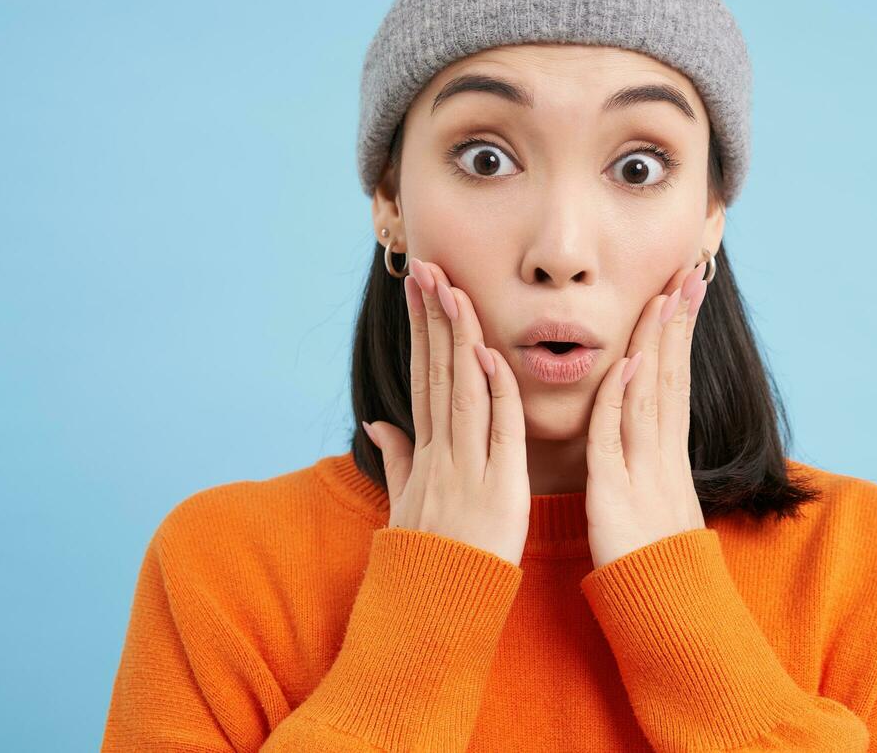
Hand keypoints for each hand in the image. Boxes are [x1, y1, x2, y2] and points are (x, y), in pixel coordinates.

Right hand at [360, 258, 531, 566]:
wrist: (435, 610)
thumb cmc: (428, 559)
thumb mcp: (405, 504)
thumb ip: (396, 459)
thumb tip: (378, 423)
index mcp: (426, 452)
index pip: (424, 377)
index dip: (423, 330)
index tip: (421, 288)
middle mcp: (441, 452)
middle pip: (437, 372)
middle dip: (433, 317)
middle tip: (428, 267)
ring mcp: (466, 467)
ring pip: (462, 389)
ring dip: (458, 337)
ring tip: (452, 290)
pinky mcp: (498, 487)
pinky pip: (498, 432)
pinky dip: (493, 393)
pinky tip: (487, 355)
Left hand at [584, 261, 709, 569]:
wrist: (663, 607)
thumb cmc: (651, 555)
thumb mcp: (649, 496)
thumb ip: (643, 459)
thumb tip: (642, 431)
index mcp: (664, 451)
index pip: (672, 378)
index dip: (676, 333)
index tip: (682, 290)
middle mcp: (661, 451)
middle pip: (670, 373)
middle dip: (678, 321)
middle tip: (687, 271)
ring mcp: (644, 468)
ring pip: (651, 393)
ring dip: (657, 342)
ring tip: (664, 296)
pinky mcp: (618, 490)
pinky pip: (618, 437)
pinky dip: (624, 399)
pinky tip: (630, 364)